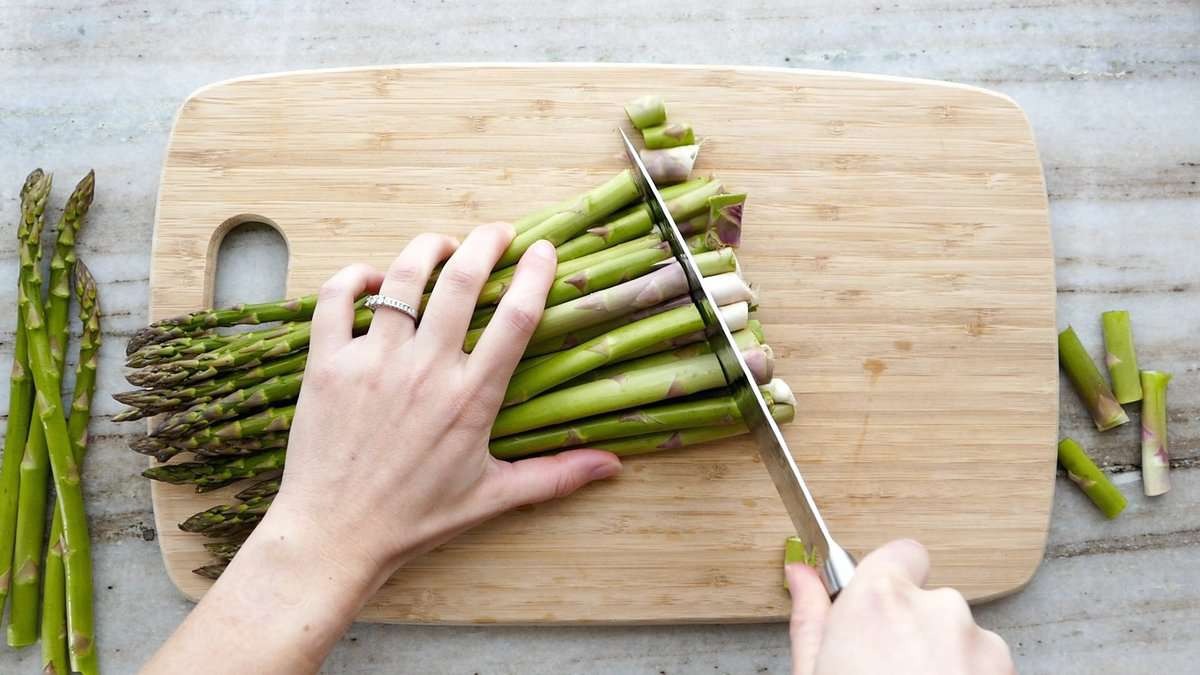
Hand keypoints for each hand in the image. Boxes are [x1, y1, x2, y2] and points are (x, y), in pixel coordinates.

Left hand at [272, 222, 621, 579]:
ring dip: (426, 248)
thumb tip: (613, 467)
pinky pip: (337, 299)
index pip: (516, 318)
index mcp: (471, 397)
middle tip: (496, 233)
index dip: (535, 274)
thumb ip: (555, 476)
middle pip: (461, 280)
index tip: (543, 250)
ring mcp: (372, 362)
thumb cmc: (416, 519)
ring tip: (442, 245)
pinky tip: (373, 279)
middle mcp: (425, 370)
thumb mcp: (492, 497)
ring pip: (400, 277)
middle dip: (484, 242)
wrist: (335, 537)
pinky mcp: (327, 365)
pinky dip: (355, 278)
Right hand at [786, 539, 1014, 674]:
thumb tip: (802, 575)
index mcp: (881, 600)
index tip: (875, 609)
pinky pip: (987, 669)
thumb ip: (812, 617)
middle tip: (885, 674)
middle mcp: (938, 610)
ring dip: (945, 662)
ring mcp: (982, 646)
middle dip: (913, 630)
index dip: (889, 579)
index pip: (901, 553)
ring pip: (962, 639)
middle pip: (930, 601)